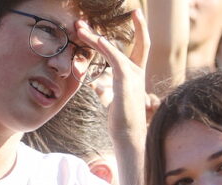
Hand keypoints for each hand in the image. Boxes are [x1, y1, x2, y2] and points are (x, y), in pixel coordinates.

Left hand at [76, 9, 148, 143]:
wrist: (128, 135)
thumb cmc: (120, 120)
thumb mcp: (110, 100)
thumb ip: (104, 89)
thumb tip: (94, 84)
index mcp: (136, 75)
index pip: (141, 47)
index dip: (140, 30)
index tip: (135, 14)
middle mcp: (138, 72)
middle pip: (139, 42)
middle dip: (137, 24)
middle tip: (129, 10)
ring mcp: (134, 76)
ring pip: (114, 49)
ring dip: (95, 38)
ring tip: (80, 28)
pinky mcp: (126, 81)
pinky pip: (115, 59)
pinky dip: (105, 48)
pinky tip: (97, 40)